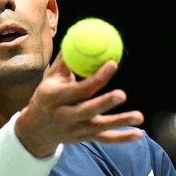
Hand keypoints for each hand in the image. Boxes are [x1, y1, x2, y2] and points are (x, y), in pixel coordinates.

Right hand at [14, 52, 143, 156]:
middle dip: (104, 103)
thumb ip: (66, 61)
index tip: (113, 63)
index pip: (78, 89)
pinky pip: (105, 139)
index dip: (97, 78)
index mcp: (56, 98)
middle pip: (87, 110)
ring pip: (100, 127)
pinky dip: (122, 138)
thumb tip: (79, 36)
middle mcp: (65, 116)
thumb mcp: (50, 79)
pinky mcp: (85, 138)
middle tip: (122, 94)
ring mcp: (76, 130)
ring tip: (139, 117)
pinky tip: (138, 134)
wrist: (36, 130)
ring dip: (120, 122)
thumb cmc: (47, 96)